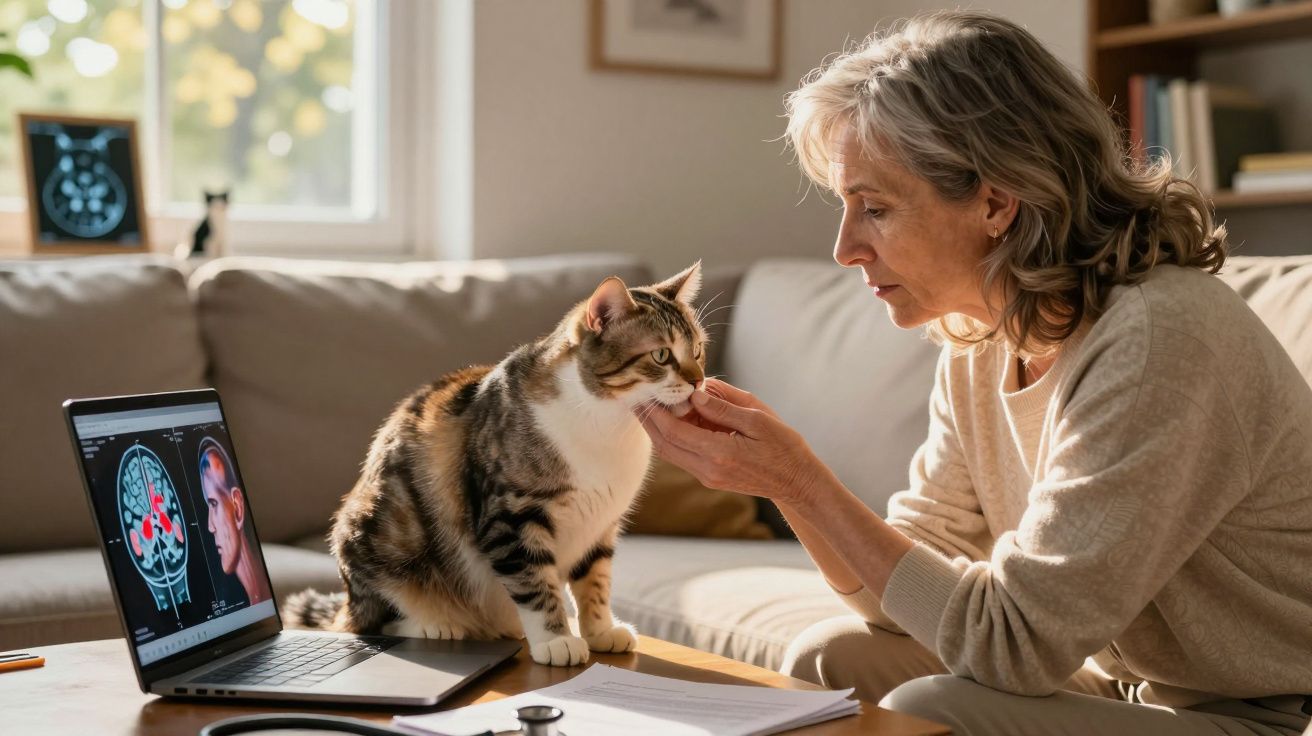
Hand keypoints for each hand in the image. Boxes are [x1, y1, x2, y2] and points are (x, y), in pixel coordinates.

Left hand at [636, 379, 827, 504]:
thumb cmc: (783, 446)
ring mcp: (707, 476)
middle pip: (664, 444)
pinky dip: (674, 436)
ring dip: (658, 429)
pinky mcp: (709, 477)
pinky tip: (676, 418)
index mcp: (720, 453)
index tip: (645, 392)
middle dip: (648, 420)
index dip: (656, 411)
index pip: (674, 431)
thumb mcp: (758, 419)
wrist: (796, 481)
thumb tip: (696, 392)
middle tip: (637, 397)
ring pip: (670, 451)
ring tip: (651, 404)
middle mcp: (708, 469)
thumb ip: (725, 405)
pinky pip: (683, 455)